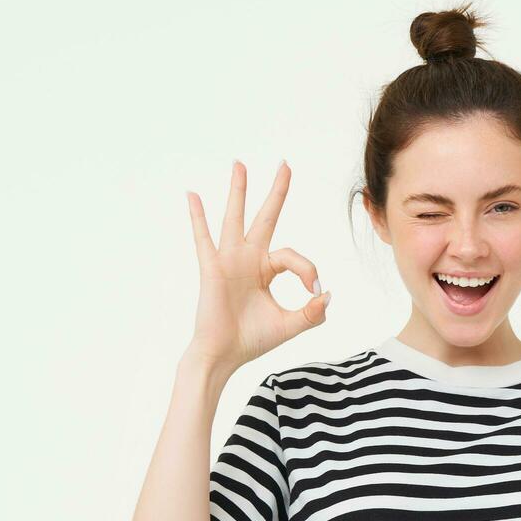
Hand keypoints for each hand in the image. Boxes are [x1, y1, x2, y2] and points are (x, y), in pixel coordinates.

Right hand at [185, 160, 329, 368]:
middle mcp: (247, 260)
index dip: (308, 271)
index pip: (292, 256)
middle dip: (276, 192)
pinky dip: (197, 217)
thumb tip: (328, 294)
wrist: (225, 356)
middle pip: (265, 218)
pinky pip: (203, 238)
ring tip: (240, 164)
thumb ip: (312, 313)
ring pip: (235, 218)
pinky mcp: (212, 269)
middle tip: (285, 164)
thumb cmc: (252, 340)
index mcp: (265, 270)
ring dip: (239, 191)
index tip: (314, 292)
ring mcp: (229, 261)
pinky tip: (193, 195)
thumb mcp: (290, 325)